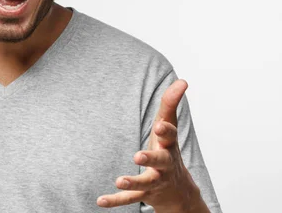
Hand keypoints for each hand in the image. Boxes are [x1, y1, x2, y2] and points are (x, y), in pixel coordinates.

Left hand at [96, 80, 207, 211]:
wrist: (178, 191)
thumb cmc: (168, 150)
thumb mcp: (168, 127)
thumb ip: (170, 104)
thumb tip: (182, 80)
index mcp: (169, 146)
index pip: (170, 136)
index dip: (165, 131)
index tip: (159, 126)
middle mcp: (165, 165)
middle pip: (161, 162)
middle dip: (151, 158)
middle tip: (138, 155)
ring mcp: (155, 181)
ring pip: (145, 183)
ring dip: (133, 181)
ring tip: (119, 180)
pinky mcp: (144, 194)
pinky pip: (130, 198)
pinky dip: (115, 199)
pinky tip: (100, 200)